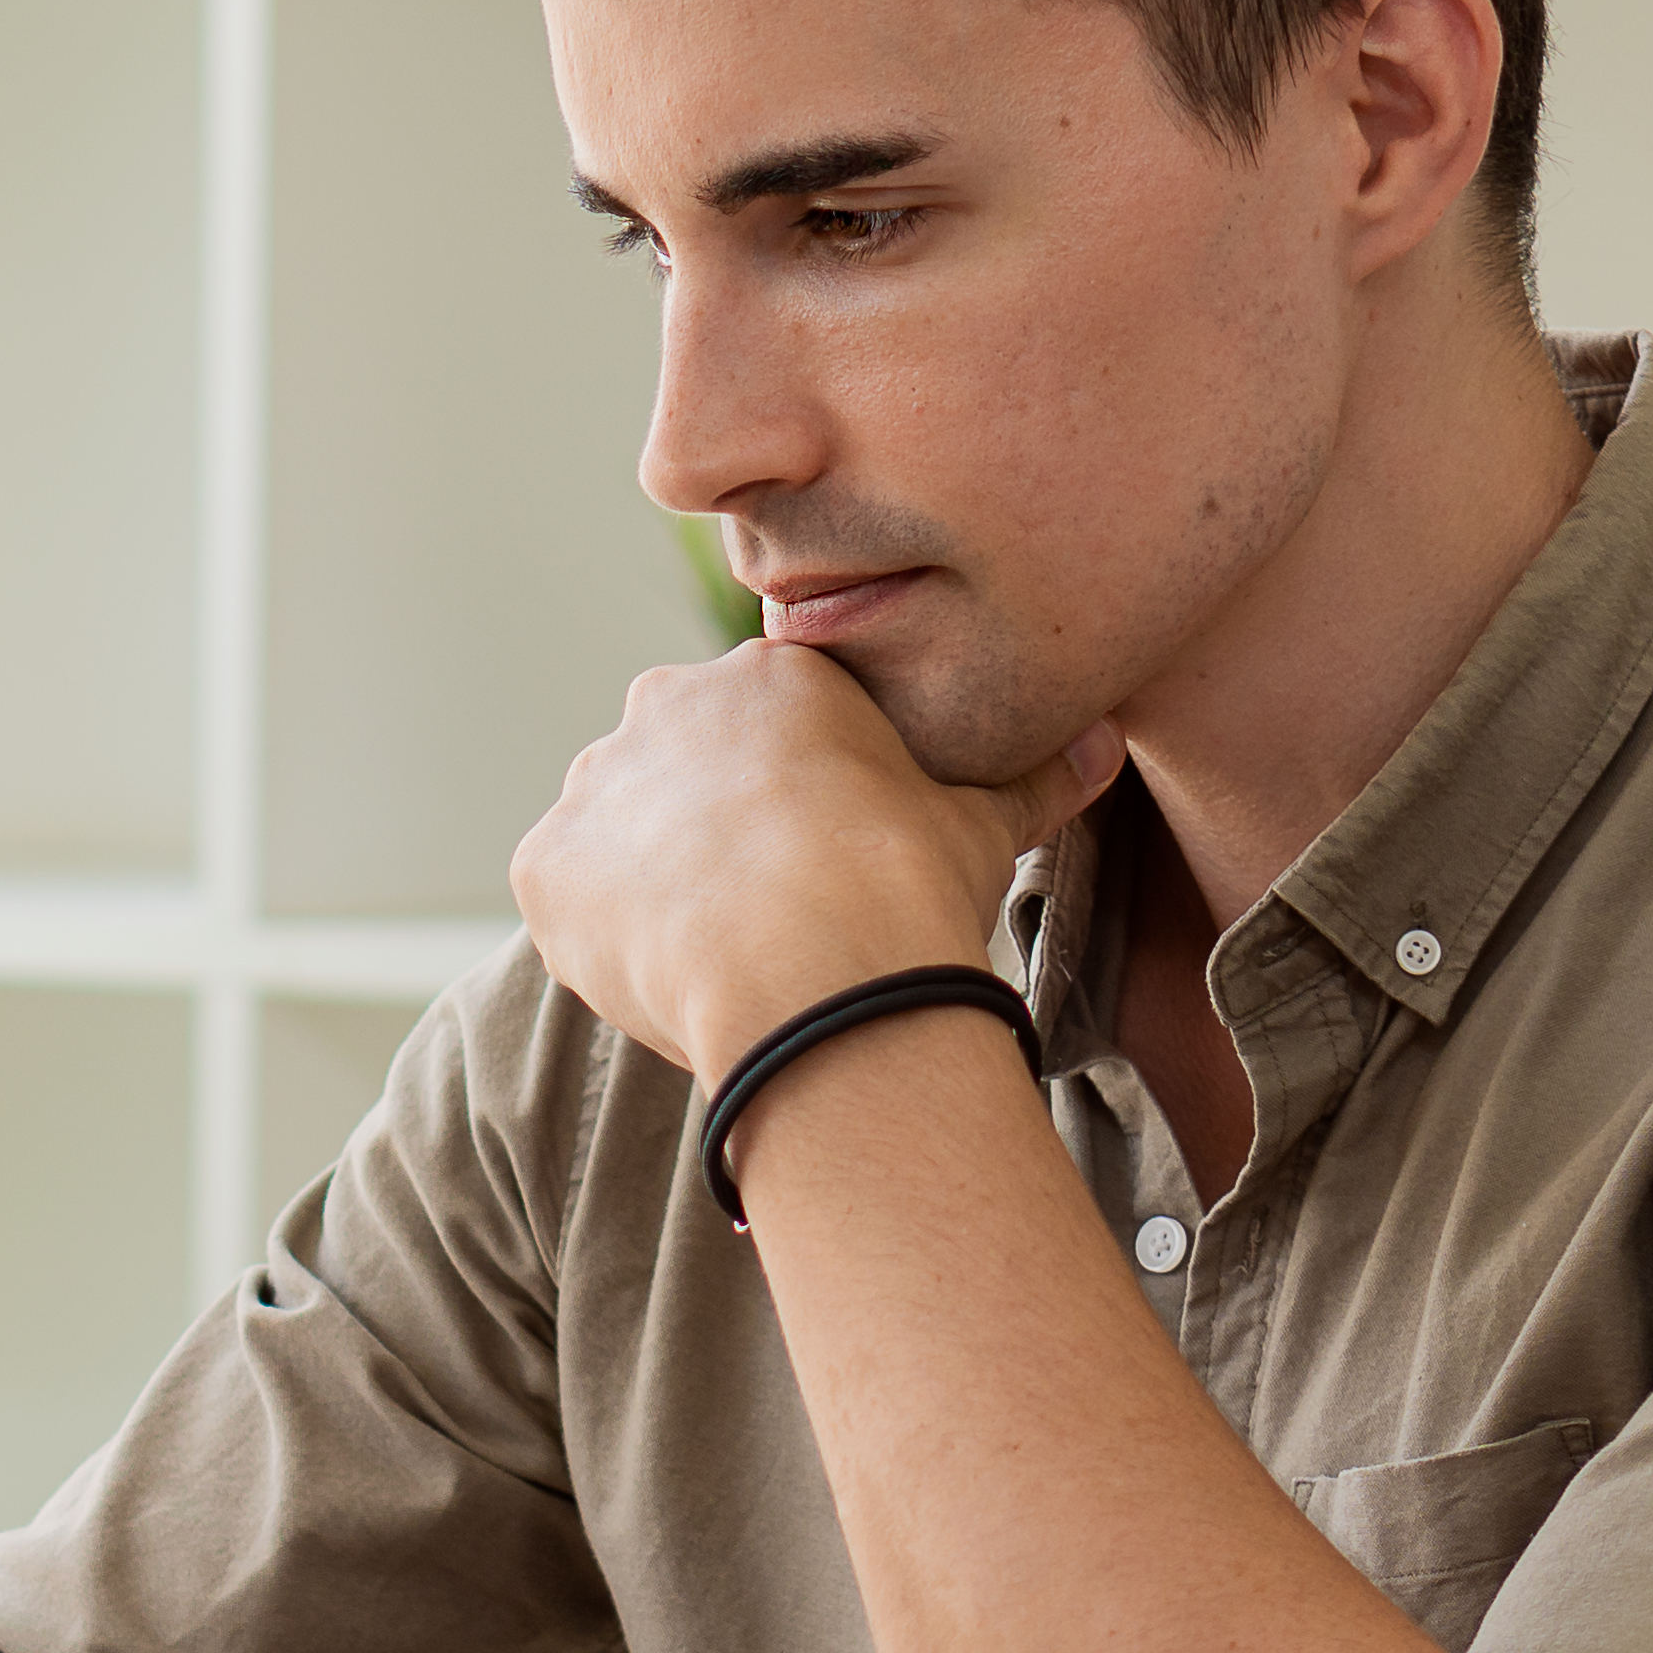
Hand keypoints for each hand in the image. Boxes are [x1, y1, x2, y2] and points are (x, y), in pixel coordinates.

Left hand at [512, 642, 1120, 1082]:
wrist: (814, 969)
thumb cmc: (906, 886)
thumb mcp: (981, 825)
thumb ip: (1030, 781)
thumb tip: (1106, 745)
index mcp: (768, 678)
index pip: (768, 727)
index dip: (797, 800)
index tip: (820, 861)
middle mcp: (666, 706)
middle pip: (682, 768)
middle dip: (714, 831)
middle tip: (768, 912)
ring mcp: (598, 784)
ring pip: (620, 830)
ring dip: (653, 879)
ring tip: (721, 953)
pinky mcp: (546, 865)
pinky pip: (567, 895)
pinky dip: (602, 933)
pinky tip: (666, 975)